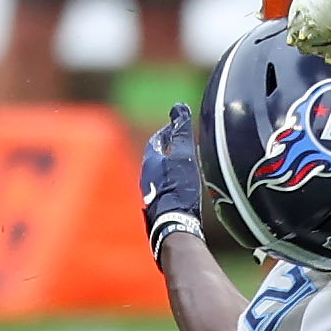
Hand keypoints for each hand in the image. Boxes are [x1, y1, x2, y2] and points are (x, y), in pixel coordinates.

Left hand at [141, 103, 209, 258]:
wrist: (173, 223)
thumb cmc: (178, 186)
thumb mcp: (183, 154)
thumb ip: (181, 131)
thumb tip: (178, 107)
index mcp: (151, 161)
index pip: (158, 140)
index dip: (169, 132)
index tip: (179, 126)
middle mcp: (147, 177)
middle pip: (157, 157)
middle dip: (169, 148)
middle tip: (183, 143)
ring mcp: (151, 193)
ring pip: (159, 173)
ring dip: (170, 166)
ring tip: (184, 164)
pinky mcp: (157, 206)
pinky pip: (163, 187)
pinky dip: (172, 180)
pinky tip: (181, 186)